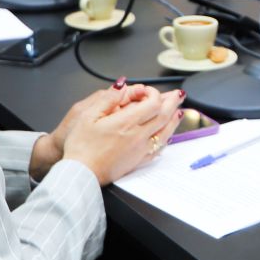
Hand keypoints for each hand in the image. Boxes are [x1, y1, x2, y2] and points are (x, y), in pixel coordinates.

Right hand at [62, 86, 185, 184]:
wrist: (80, 173)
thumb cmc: (81, 147)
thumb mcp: (88, 115)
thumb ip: (108, 98)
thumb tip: (122, 86)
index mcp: (126, 122)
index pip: (153, 103)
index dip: (154, 93)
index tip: (147, 91)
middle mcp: (137, 136)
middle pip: (164, 115)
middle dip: (172, 102)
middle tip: (178, 95)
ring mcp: (140, 150)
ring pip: (166, 132)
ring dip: (174, 119)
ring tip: (178, 110)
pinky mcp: (138, 161)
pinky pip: (159, 148)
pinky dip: (167, 138)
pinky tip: (168, 134)